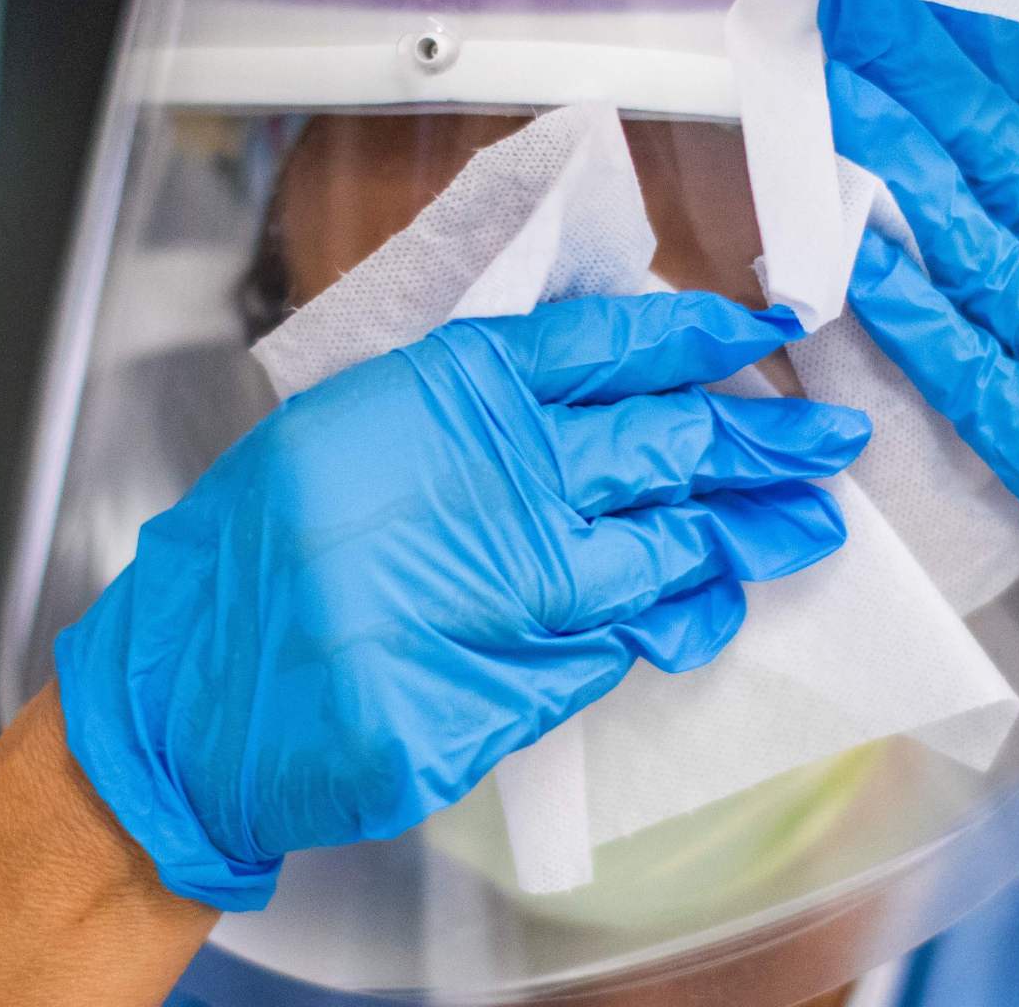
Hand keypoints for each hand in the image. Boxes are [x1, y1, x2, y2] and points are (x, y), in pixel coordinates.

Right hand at [54, 293, 869, 909]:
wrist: (185, 697)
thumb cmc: (262, 557)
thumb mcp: (355, 431)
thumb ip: (471, 415)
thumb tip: (595, 399)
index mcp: (443, 399)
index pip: (602, 346)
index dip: (694, 333)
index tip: (767, 320)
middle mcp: (483, 485)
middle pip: (661, 445)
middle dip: (760, 440)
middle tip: (834, 440)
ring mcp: (494, 592)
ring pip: (660, 553)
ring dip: (742, 536)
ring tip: (810, 524)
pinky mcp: (495, 692)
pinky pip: (610, 652)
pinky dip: (669, 626)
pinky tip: (708, 611)